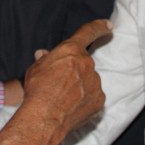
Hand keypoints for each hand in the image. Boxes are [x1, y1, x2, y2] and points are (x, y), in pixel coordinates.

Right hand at [21, 19, 109, 134]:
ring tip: (62, 99)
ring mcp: (95, 82)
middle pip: (83, 63)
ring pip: (89, 81)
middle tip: (58, 85)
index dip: (99, 27)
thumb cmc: (37, 92)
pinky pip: (93, 97)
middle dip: (74, 71)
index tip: (109, 25)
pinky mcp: (99, 100)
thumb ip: (45, 59)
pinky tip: (70, 108)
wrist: (44, 119)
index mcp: (71, 50)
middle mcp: (87, 63)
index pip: (89, 32)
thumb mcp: (35, 69)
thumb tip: (44, 55)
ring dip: (79, 86)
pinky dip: (84, 101)